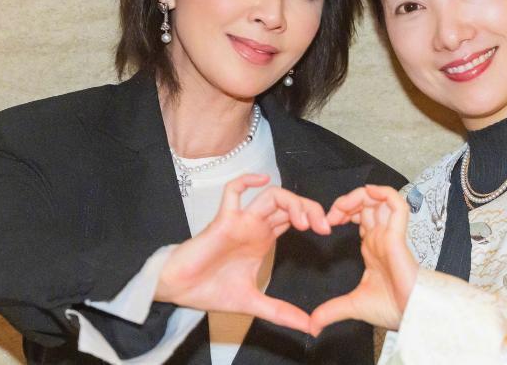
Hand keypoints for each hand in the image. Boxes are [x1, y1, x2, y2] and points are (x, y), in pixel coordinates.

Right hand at [155, 173, 329, 332]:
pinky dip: (246, 181)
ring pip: (269, 196)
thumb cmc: (211, 290)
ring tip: (303, 221)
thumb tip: (310, 326)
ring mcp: (240, 221)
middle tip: (324, 226)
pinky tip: (261, 180)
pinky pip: (232, 192)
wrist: (179, 291)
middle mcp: (255, 225)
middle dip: (309, 209)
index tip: (328, 232)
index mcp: (264, 238)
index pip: (295, 217)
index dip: (313, 218)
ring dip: (290, 202)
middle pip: (288, 204)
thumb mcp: (254, 304)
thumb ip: (281, 312)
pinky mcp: (222, 221)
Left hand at [309, 185, 418, 335]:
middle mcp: (381, 236)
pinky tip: (368, 192)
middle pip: (367, 204)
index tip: (326, 223)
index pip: (359, 217)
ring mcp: (390, 233)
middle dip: (347, 202)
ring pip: (380, 199)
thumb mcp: (352, 306)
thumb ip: (331, 311)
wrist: (410, 315)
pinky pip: (397, 205)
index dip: (342, 213)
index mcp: (373, 246)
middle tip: (331, 213)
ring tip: (343, 206)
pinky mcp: (398, 235)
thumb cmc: (392, 308)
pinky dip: (384, 193)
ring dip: (360, 195)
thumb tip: (312, 326)